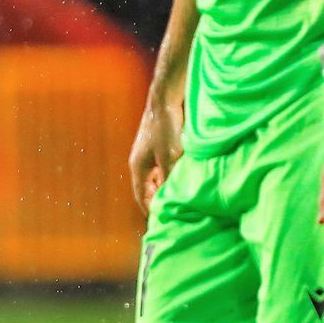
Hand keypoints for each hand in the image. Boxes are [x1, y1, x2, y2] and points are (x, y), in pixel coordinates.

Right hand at [129, 95, 182, 214]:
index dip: (150, 211)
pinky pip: (164, 167)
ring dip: (168, 187)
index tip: (162, 223)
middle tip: (176, 212)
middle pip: (149, 188)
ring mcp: (150, 153)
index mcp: (138, 167)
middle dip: (160, 200)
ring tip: (183, 198)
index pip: (141, 196)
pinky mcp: (159, 146)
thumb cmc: (165, 128)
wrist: (165, 99)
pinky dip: (172, 175)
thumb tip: (174, 197)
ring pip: (158, 178)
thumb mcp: (170, 158)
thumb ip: (170, 179)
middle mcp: (142, 162)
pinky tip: (186, 178)